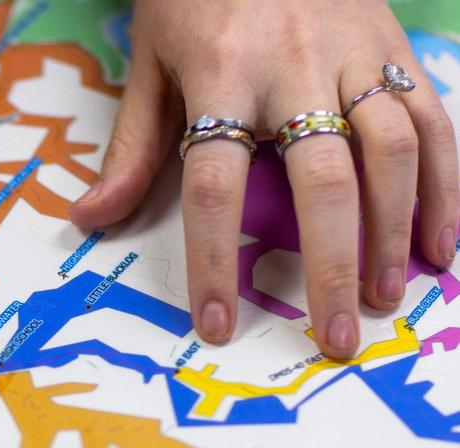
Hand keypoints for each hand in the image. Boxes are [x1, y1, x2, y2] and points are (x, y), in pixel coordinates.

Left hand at [69, 0, 457, 358]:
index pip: (215, 184)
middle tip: (336, 338)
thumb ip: (132, 146)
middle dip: (330, 266)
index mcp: (221, 72)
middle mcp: (293, 64)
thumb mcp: (148, 61)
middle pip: (322, 179)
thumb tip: (91, 220)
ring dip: (397, 232)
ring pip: (393, 149)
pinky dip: (446, 183)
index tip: (218, 325)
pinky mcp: (394, 40)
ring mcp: (354, 49)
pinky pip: (432, 117)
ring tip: (386, 297)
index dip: (215, 262)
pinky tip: (443, 242)